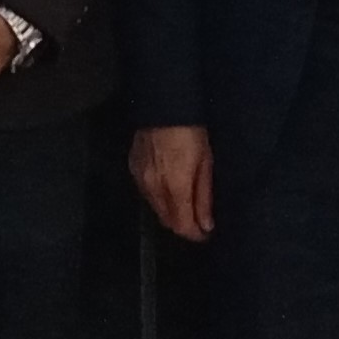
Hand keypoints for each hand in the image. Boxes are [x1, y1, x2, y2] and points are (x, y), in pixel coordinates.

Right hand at [130, 125, 214, 242]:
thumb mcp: (205, 162)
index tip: (206, 234)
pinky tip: (169, 188)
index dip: (195, 234)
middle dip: (183, 225)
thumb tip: (206, 226)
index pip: (181, 225)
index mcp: (175, 188)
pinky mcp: (133, 169)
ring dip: (171, 212)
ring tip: (186, 204)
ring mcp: (140, 179)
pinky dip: (159, 197)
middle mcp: (153, 189)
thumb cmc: (191, 132)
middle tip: (198, 221)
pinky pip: (146, 193)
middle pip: (167, 221)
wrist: (163, 104)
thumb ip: (204, 196)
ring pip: (155, 209)